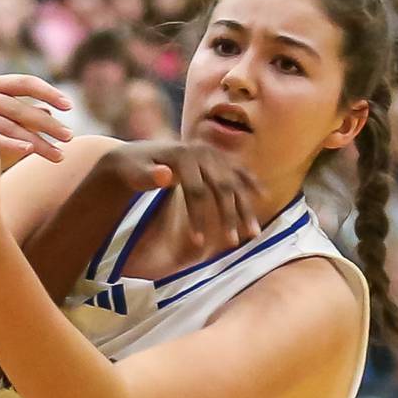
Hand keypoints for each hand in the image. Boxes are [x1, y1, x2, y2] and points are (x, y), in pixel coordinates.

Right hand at [0, 74, 71, 163]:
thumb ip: (21, 113)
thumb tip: (48, 112)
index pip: (25, 83)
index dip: (49, 93)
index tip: (69, 107)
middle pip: (21, 109)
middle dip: (48, 124)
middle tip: (69, 137)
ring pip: (11, 128)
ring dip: (38, 142)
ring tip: (59, 156)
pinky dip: (11, 144)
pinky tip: (29, 151)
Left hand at [102, 140, 262, 245]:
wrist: (139, 153)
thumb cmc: (133, 167)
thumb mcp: (133, 171)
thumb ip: (147, 176)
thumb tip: (165, 175)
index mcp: (183, 156)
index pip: (196, 191)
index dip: (198, 217)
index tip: (198, 244)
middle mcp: (203, 153)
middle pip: (222, 187)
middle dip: (228, 216)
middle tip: (231, 244)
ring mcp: (213, 155)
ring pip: (235, 182)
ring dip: (245, 208)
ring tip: (253, 234)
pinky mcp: (218, 158)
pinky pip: (239, 171)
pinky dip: (251, 183)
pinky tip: (264, 197)